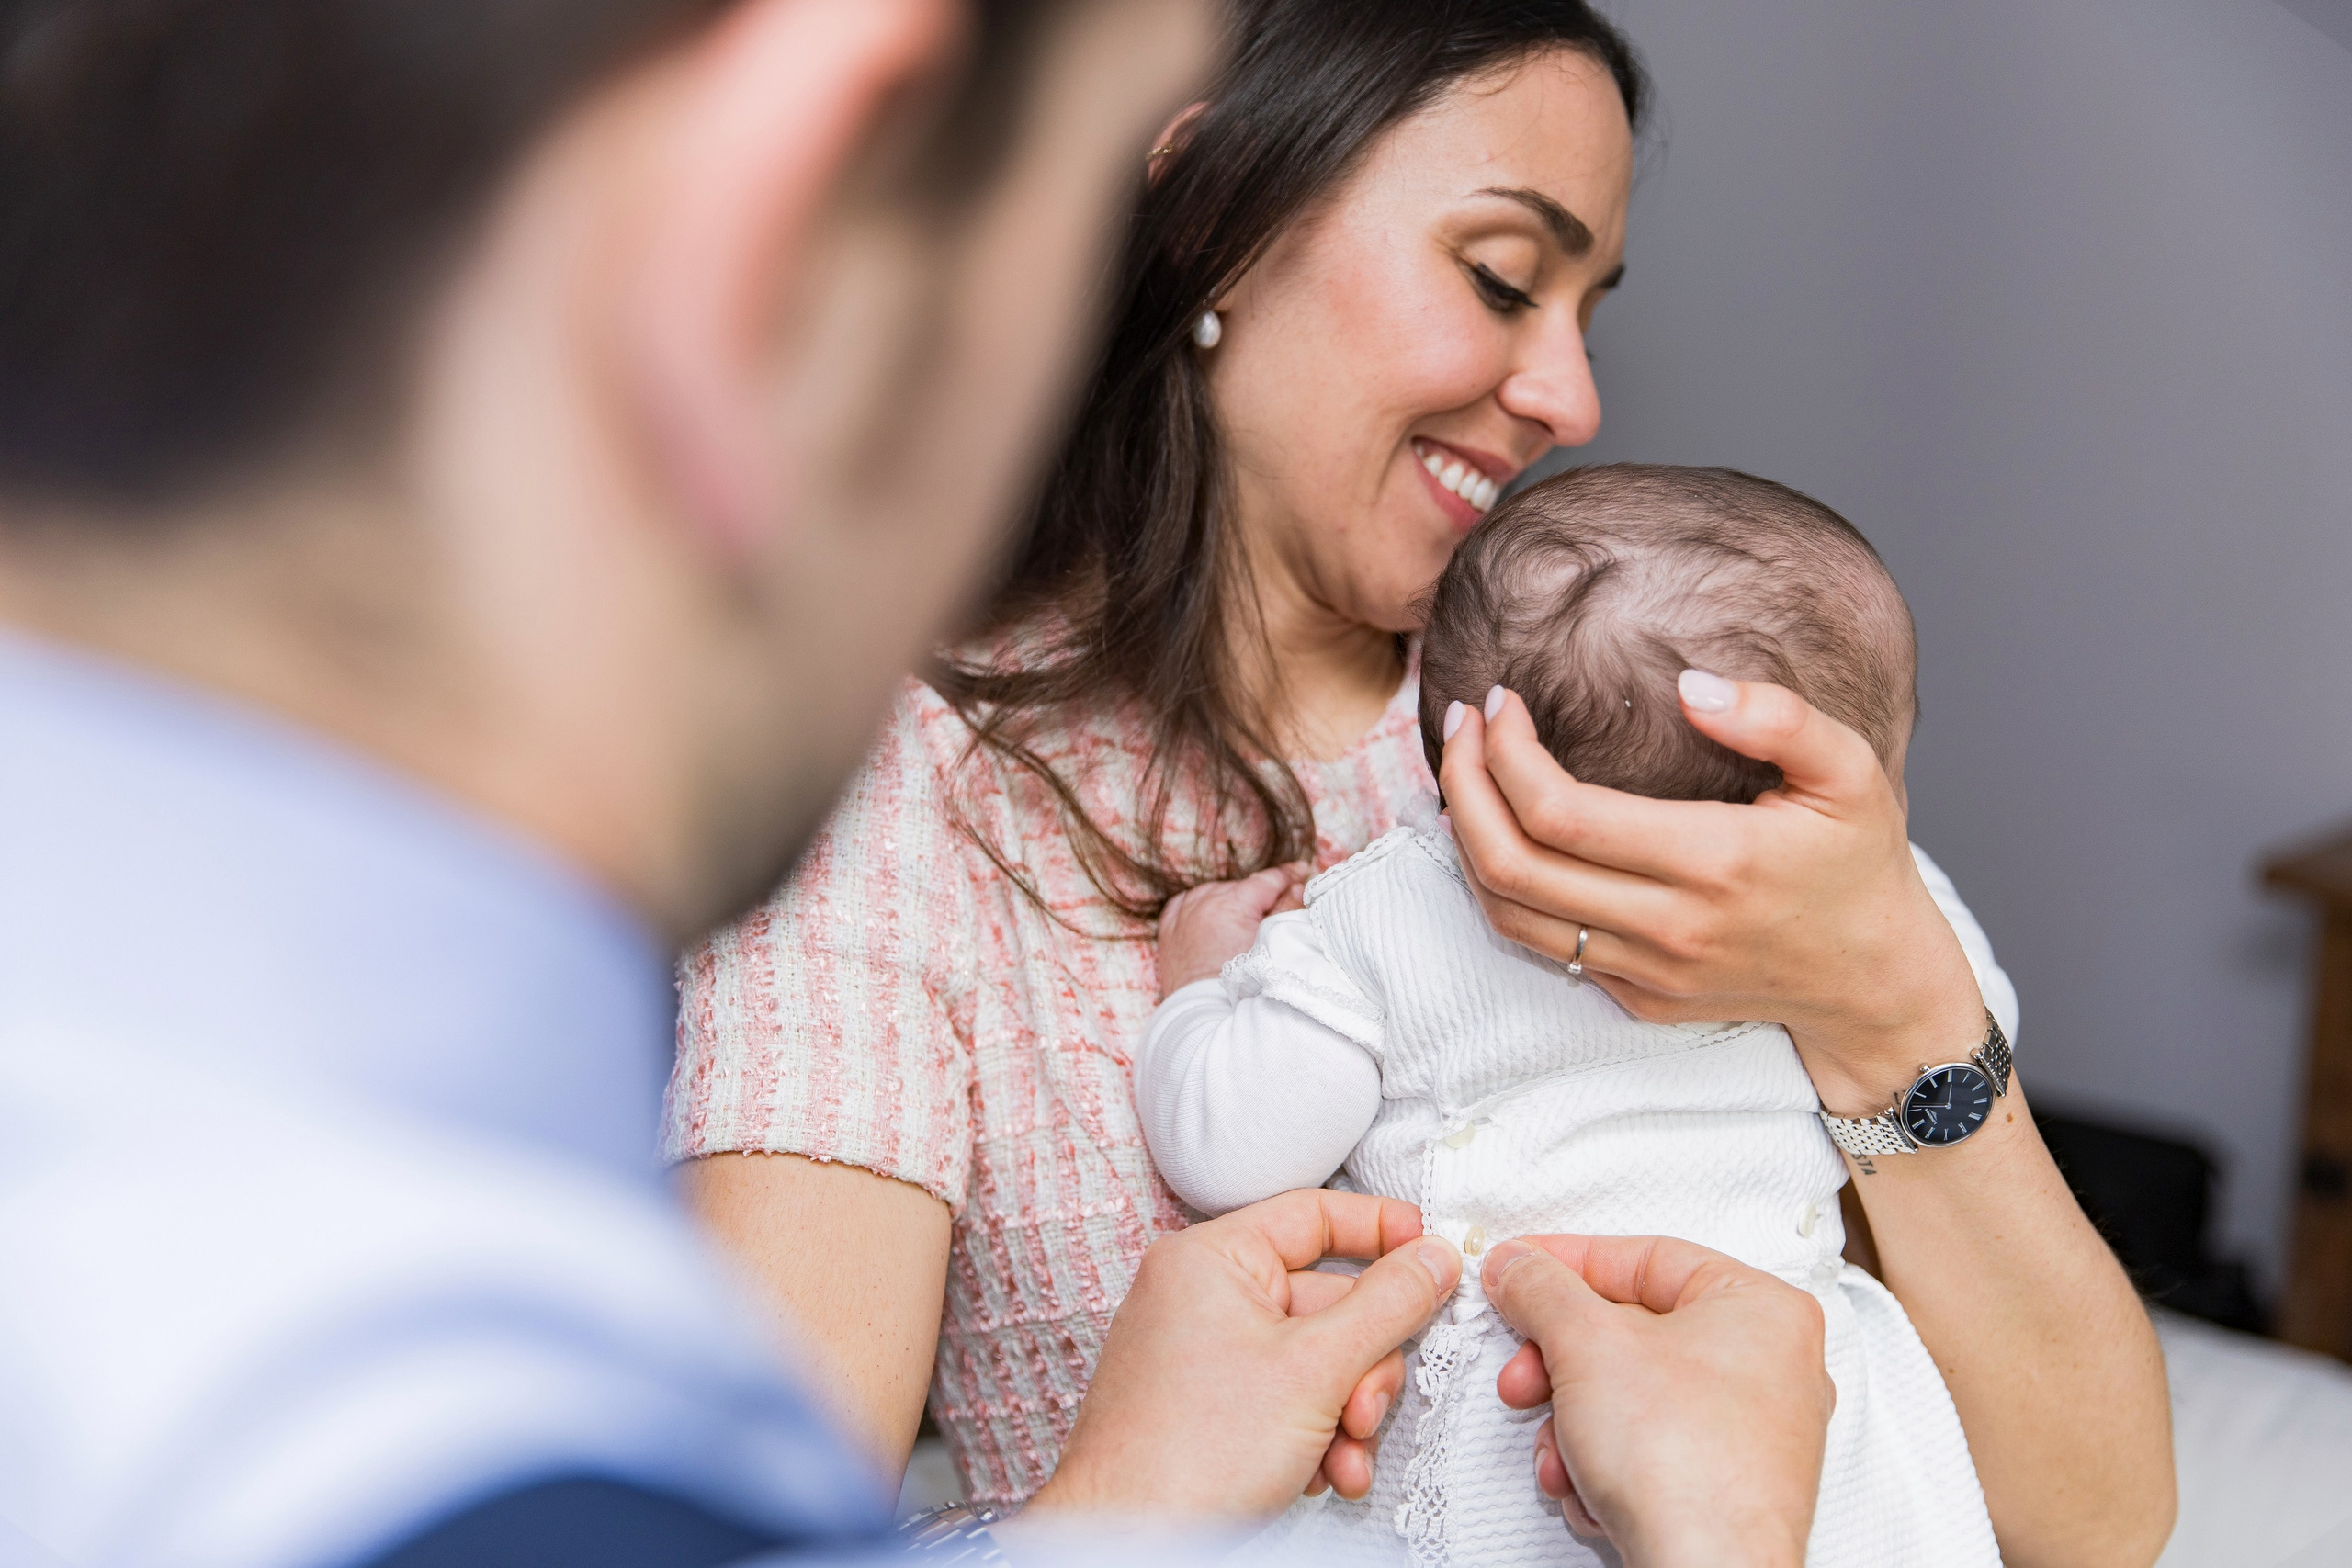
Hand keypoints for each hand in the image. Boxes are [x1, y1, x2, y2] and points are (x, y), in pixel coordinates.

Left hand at [1024, 1190, 1460, 1522]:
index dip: (1381, 1229)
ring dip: (1347, 1412)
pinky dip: (1317, 1435)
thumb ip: (1387, 1306)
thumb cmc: (1188, 1455)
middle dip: (1364, 1367)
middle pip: (1327, 1301)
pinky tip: (1320, 1475)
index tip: (1432, 1256)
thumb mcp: (1314, 1370)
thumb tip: (1434, 1258)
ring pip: (1316, 1360)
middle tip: (1365, 1410)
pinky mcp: (1210, 1406)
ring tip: (1342, 1457)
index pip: (1313, 1214)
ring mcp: (1204, 1354)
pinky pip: (1288, 1399)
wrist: (1127, 1546)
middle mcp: (1202, 1297)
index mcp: (1211, 1260)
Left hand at [1155, 864, 1307, 998]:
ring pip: (1212, 893)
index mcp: (1233, 903)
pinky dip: (1196, 905)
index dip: (1289, 875)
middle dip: (1259, 895)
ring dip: (1228, 900)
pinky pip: (1181, 905)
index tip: (1302, 872)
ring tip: (1244, 915)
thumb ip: (1288, 909)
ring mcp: (1183, 916)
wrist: (1208, 1016)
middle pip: (1241, 888)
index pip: (1268, 880)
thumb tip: (1296, 886)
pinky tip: (1207, 912)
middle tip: (1278, 905)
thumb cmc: (1247, 984)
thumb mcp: (1275, 943)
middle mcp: (1204, 903)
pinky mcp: (1169, 933)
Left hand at [1439, 678, 1983, 1113]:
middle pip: (1511, 864)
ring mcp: (1646, 971)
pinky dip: (1501, 888)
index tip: (1500, 701)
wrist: (1876, 983)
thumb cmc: (1860, 866)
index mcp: (1713, 862)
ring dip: (1465, 840)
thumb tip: (1689, 684)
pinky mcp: (1637, 998)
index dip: (1506, 753)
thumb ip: (1778, 719)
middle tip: (1461, 725)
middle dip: (1463, 784)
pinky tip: (1501, 831)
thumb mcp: (1851, 773)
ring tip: (1464, 772)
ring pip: (1507, 915)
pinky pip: (1540, 947)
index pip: (1559, 813)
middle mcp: (1668, 926)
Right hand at [1482, 1233, 1832, 1567]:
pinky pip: (1650, 1450)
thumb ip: (1543, 1290)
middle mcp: (1772, 1368)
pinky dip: (1606, 1465)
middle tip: (1523, 1372)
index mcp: (1762, 1309)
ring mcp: (1754, 1434)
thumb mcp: (1587, 1344)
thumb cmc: (1685, 1464)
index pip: (1646, 1259)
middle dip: (1562, 1364)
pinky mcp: (1729, 1488)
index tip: (1520, 1272)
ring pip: (1633, 1399)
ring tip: (1559, 1450)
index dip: (1568, 1262)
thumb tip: (1521, 1267)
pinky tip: (1589, 1488)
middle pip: (1633, 1334)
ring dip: (1575, 1424)